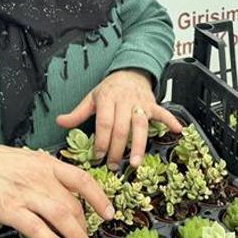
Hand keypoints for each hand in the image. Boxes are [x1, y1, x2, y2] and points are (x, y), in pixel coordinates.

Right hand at [0, 144, 113, 237]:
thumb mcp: (30, 160)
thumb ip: (49, 174)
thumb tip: (69, 191)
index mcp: (48, 163)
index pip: (82, 179)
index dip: (99, 197)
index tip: (109, 212)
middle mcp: (41, 178)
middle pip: (72, 204)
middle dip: (86, 225)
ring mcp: (26, 194)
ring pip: (60, 217)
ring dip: (77, 236)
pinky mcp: (10, 210)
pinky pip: (37, 228)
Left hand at [56, 68, 181, 169]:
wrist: (130, 71)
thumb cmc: (110, 88)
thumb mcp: (91, 98)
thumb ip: (77, 113)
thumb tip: (59, 122)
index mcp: (107, 99)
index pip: (104, 123)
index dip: (101, 140)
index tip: (98, 156)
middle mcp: (124, 101)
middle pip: (121, 129)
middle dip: (117, 149)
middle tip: (112, 166)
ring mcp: (140, 104)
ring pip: (141, 126)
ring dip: (139, 145)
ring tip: (136, 163)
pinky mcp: (153, 105)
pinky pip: (163, 113)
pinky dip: (171, 121)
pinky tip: (178, 131)